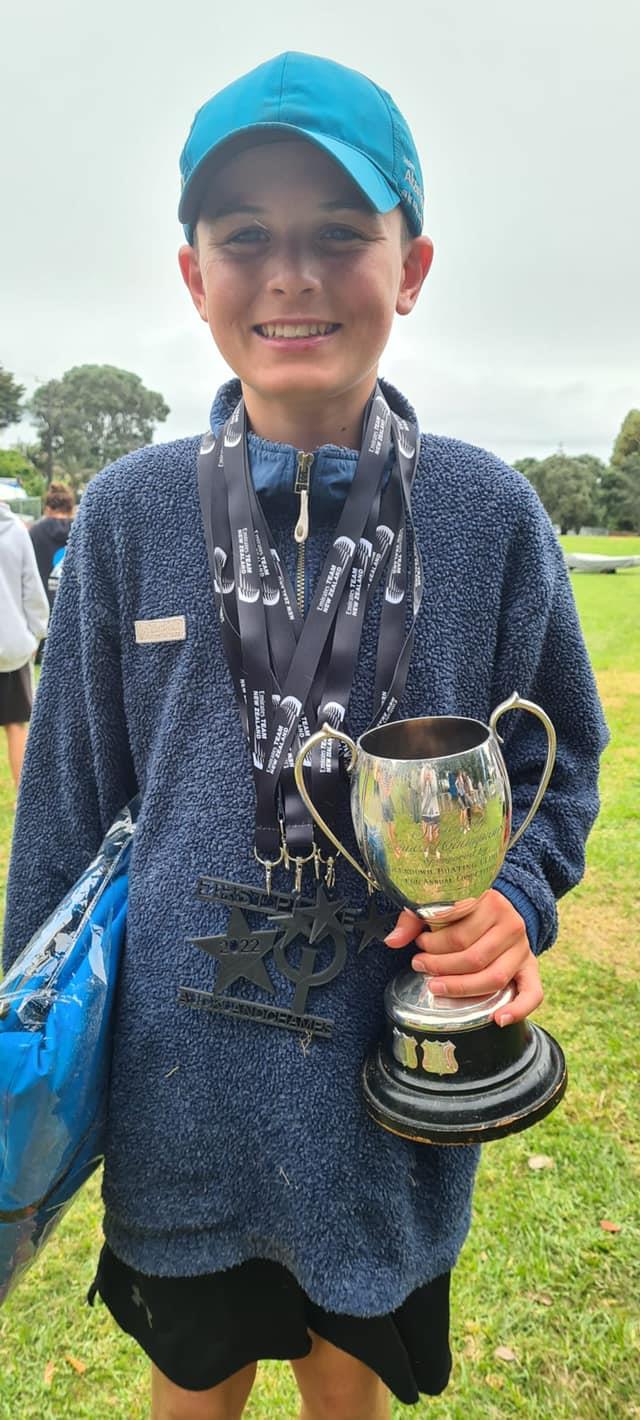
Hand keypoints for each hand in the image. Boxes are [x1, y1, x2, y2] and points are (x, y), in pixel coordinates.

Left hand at [383, 889, 542, 1025]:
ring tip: (436, 986)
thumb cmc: (462, 909)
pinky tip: (498, 1019)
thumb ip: (413, 919)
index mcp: (489, 901)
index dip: (432, 941)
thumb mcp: (438, 905)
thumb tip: (392, 941)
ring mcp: (522, 947)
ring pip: (492, 976)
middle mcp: (510, 923)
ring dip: (461, 987)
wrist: (499, 908)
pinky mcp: (531, 966)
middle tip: (420, 965)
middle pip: (472, 956)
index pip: (457, 928)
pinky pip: (533, 992)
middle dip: (441, 966)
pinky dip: (518, 1009)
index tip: (418, 944)